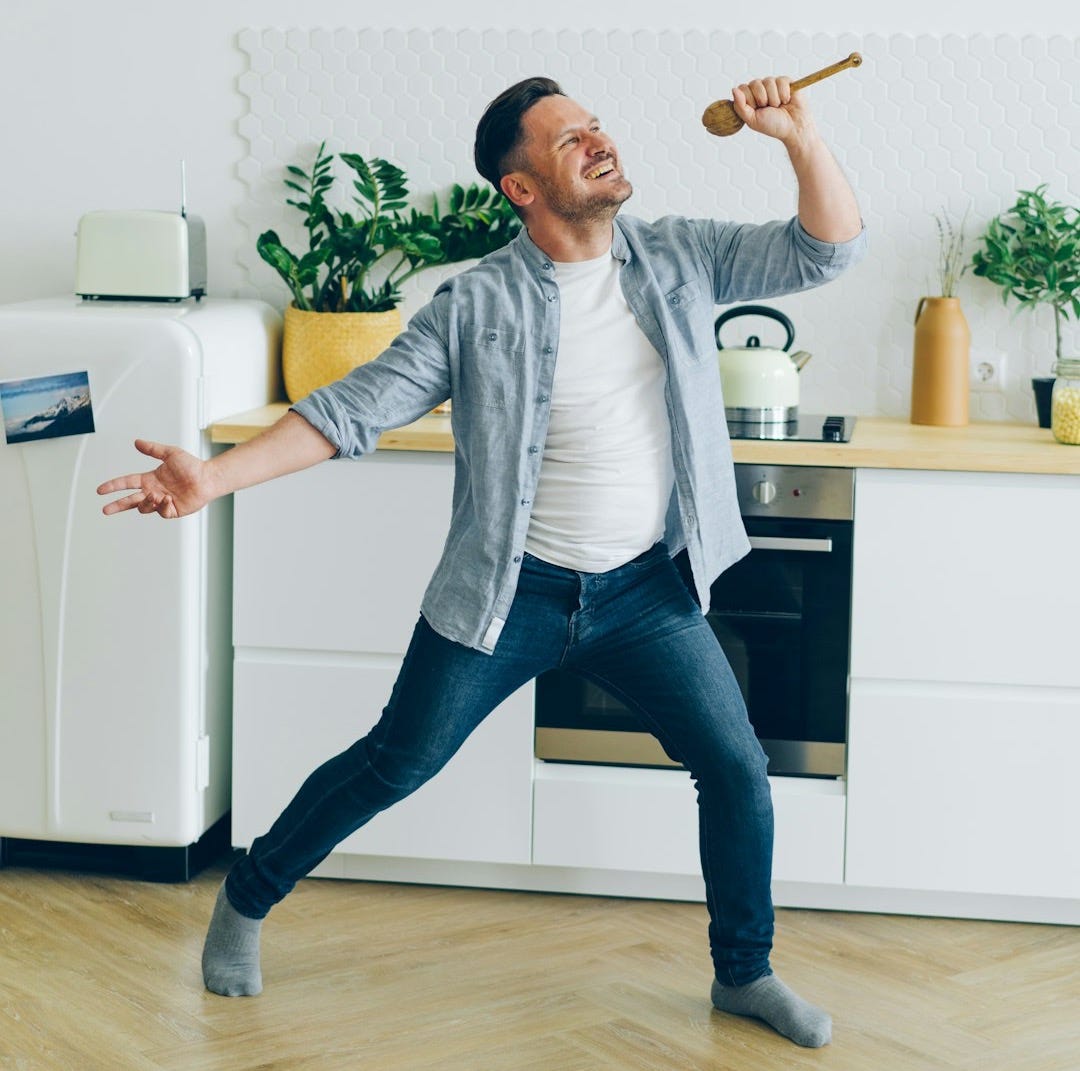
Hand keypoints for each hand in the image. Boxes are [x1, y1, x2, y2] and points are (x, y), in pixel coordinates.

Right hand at [97, 439, 216, 517]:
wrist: (208, 478)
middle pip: (130, 500)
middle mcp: (153, 491)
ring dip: (146, 502)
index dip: (113, 486)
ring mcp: (162, 502)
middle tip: (105, 510)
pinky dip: (161, 506)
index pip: (127, 483)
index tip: (100, 490)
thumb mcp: (170, 454)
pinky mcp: (172, 511)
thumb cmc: (192, 466)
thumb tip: (136, 442)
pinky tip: (168, 499)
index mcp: (150, 479)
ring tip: (155, 495)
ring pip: (144, 507)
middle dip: (117, 505)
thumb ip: (153, 449)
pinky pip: (160, 512)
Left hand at [731, 76, 814, 147]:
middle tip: (769, 109)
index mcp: (750, 98)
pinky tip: (787, 100)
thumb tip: (734, 89)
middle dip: (762, 99)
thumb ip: (740, 106)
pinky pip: (780, 80)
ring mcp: (773, 84)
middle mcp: (760, 89)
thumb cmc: (772, 125)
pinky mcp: (785, 81)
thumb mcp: (752, 120)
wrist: (793, 127)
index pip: (742, 88)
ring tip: (779, 106)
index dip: (749, 100)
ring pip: (768, 81)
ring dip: (774, 98)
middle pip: (754, 83)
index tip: (756, 110)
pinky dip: (784, 94)